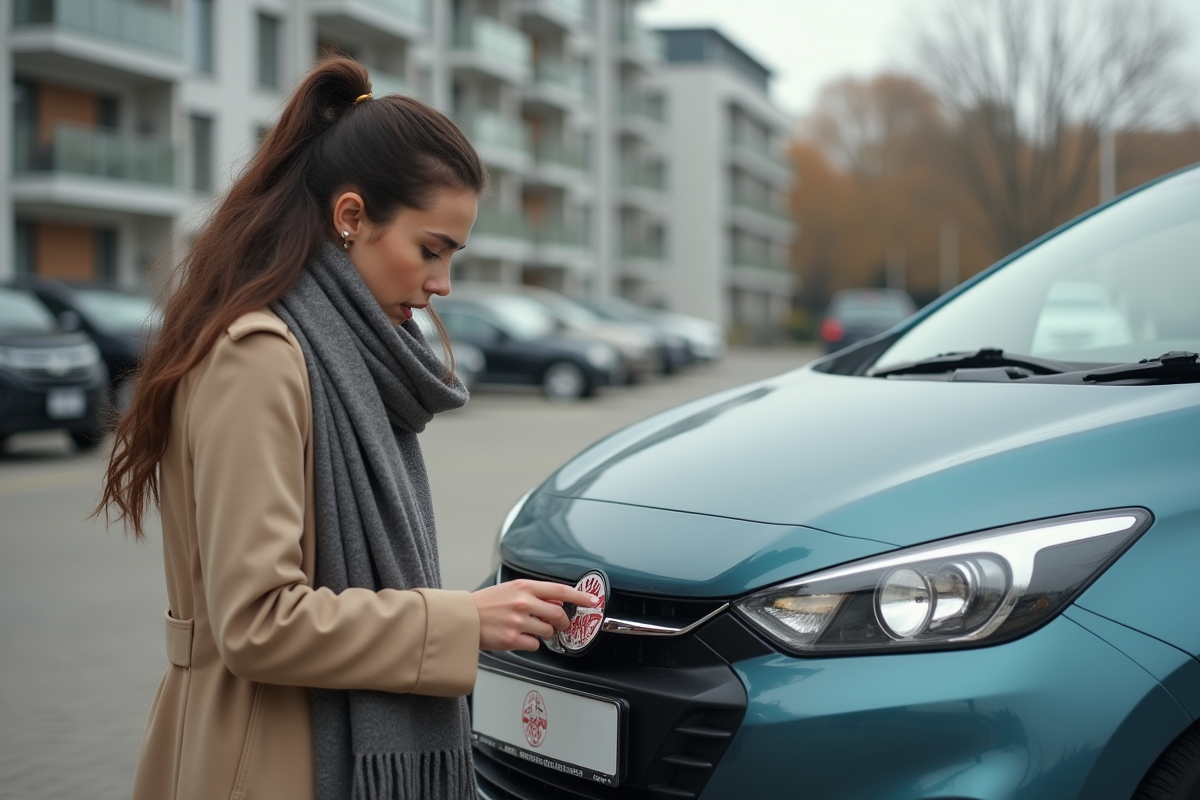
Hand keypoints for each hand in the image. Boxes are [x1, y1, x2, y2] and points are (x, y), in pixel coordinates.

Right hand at [473, 579, 599, 651]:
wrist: (462, 618)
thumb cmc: (485, 604)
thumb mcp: (509, 590)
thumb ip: (532, 594)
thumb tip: (554, 602)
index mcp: (523, 587)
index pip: (559, 590)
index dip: (579, 596)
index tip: (591, 600)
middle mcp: (523, 602)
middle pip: (558, 614)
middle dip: (563, 621)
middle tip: (560, 624)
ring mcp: (518, 621)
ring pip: (548, 631)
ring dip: (544, 633)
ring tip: (529, 629)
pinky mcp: (513, 639)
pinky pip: (535, 645)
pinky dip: (531, 643)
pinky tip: (518, 637)